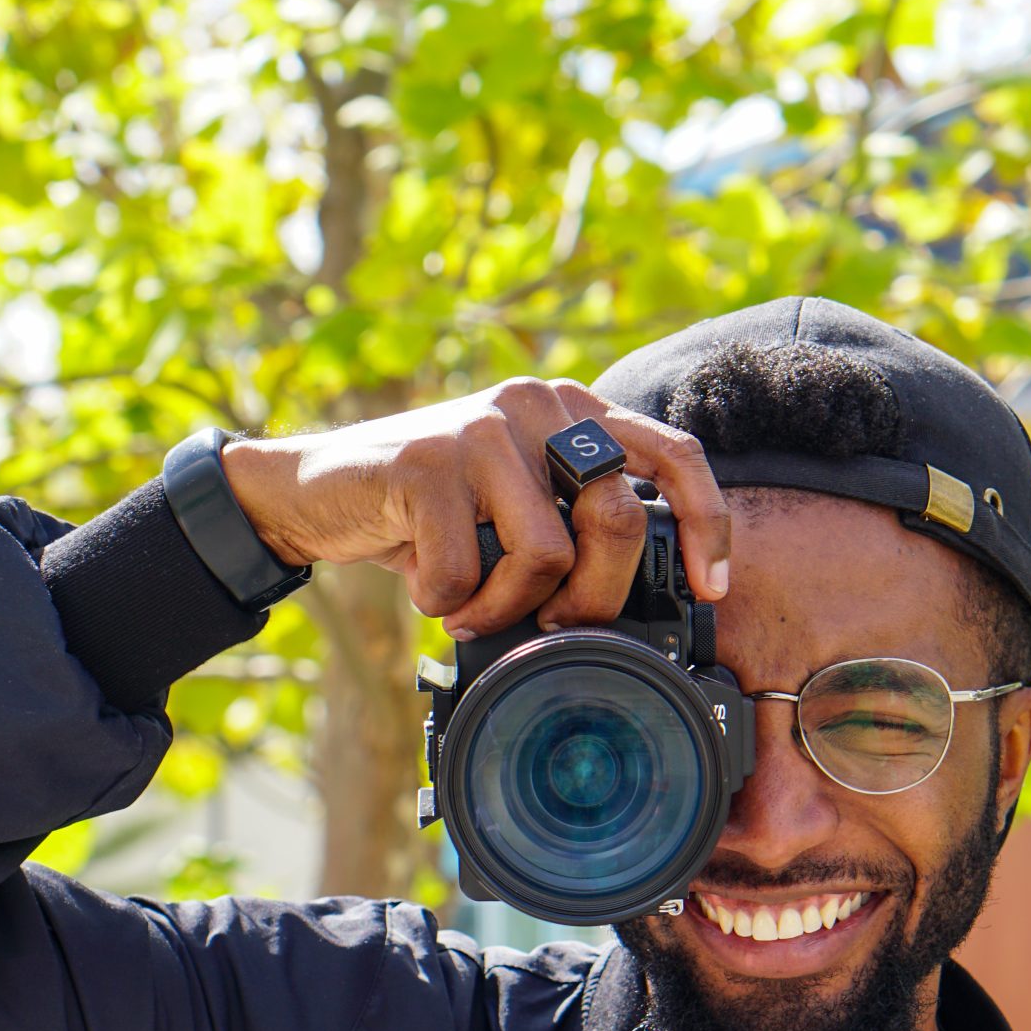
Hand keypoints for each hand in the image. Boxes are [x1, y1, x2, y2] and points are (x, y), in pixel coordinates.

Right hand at [216, 379, 732, 636]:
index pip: (674, 454)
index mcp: (573, 412)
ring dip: (506, 608)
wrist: (319, 490)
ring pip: (545, 554)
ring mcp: (482, 426)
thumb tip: (647, 604)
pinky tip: (427, 590)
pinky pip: (468, 567)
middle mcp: (537, 405)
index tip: (711, 587)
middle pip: (615, 520)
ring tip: (472, 610)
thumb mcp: (517, 509)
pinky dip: (447, 601)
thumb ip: (577, 525)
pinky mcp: (427, 459)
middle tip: (549, 626)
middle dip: (590, 600)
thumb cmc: (433, 515)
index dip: (707, 524)